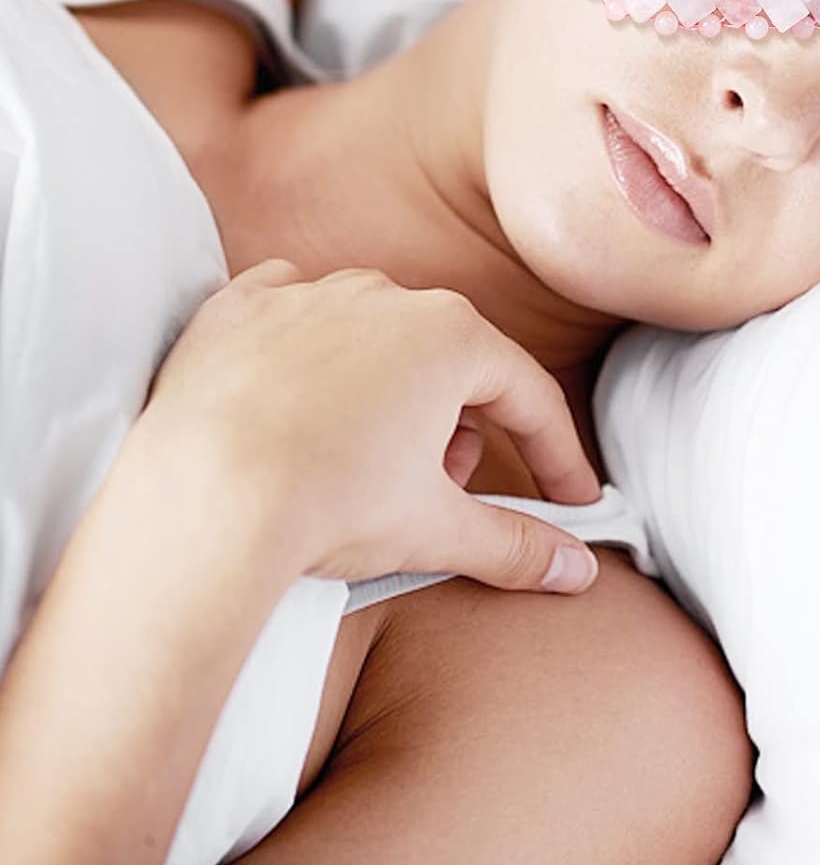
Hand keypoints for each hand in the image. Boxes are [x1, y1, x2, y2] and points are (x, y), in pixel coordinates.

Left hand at [142, 260, 602, 592]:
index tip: (568, 496)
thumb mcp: (436, 530)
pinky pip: (292, 309)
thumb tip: (576, 571)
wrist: (197, 502)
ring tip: (371, 456)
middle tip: (446, 489)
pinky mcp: (239, 308)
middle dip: (461, 428)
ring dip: (391, 390)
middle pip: (453, 362)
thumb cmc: (326, 503)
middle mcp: (388, 296)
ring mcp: (309, 293)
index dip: (555, 455)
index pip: (529, 396)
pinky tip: (302, 391)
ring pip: (377, 334)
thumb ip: (517, 544)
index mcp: (452, 336)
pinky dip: (308, 346)